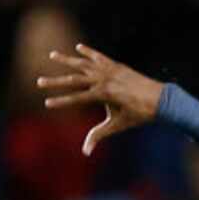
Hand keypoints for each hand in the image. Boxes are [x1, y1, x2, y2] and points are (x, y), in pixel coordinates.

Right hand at [36, 44, 163, 156]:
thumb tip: (85, 152)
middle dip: (55, 81)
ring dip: (66, 60)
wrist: (159, 99)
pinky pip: (98, 57)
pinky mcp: (116, 65)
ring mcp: (110, 69)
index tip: (46, 104)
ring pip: (83, 63)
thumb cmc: (137, 115)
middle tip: (39, 81)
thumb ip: (98, 135)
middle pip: (74, 79)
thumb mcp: (116, 125)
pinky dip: (88, 52)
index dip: (60, 102)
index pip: (75, 98)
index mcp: (103, 94)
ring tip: (51, 55)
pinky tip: (78, 47)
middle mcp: (104, 79)